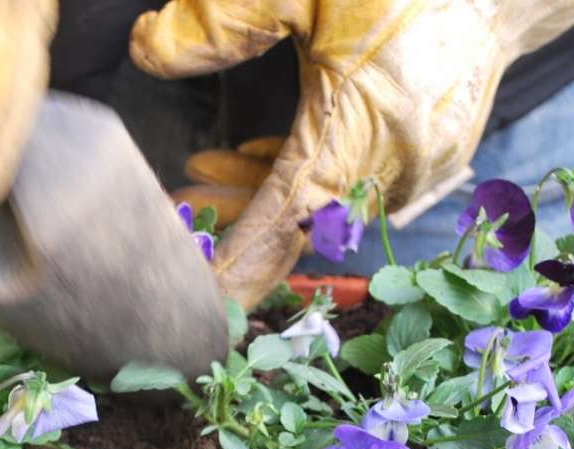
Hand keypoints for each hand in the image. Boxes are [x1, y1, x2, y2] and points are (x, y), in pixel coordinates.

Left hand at [132, 0, 573, 308]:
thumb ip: (223, 20)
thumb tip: (145, 50)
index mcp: (363, 132)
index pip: (286, 219)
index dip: (239, 260)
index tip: (200, 296)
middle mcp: (396, 168)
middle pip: (300, 221)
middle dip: (235, 225)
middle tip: (177, 211)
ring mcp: (419, 171)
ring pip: (325, 206)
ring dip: (263, 197)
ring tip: (201, 174)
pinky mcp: (429, 160)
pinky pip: (355, 188)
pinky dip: (304, 180)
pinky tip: (259, 155)